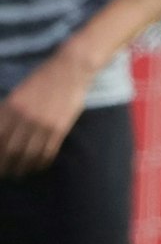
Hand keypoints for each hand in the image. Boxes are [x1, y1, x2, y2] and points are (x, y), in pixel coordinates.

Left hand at [0, 49, 94, 177]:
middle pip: (10, 151)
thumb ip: (6, 113)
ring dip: (22, 168)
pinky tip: (36, 166)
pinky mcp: (60, 127)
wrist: (70, 69)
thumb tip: (0, 133)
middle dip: (5, 166)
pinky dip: (40, 162)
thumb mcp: (17, 94)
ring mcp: (44, 123)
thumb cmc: (41, 80)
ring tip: (18, 173)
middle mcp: (25, 117)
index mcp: (11, 107)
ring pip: (29, 154)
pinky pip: (48, 151)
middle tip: (3, 173)